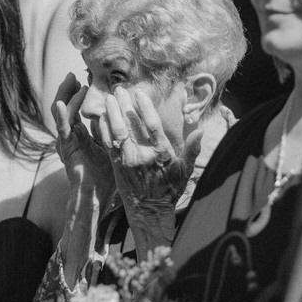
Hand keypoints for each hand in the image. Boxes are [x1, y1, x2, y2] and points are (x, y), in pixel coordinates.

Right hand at [52, 72, 113, 195]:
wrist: (97, 194)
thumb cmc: (106, 174)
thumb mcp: (110, 145)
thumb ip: (110, 130)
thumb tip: (118, 114)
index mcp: (80, 135)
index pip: (76, 109)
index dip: (78, 94)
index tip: (84, 79)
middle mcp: (71, 136)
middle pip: (66, 107)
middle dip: (68, 90)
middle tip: (73, 75)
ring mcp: (67, 141)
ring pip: (63, 113)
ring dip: (67, 96)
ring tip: (71, 81)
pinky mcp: (67, 148)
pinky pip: (63, 129)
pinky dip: (62, 115)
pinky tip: (62, 103)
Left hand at [102, 86, 200, 210]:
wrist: (149, 211)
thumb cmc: (169, 189)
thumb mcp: (185, 170)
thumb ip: (192, 150)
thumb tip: (200, 130)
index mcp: (161, 153)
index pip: (152, 125)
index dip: (145, 107)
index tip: (139, 93)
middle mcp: (142, 155)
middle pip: (131, 124)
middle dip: (124, 105)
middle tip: (119, 90)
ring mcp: (127, 160)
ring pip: (117, 131)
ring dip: (112, 113)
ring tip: (109, 98)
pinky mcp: (115, 165)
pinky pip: (108, 143)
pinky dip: (103, 128)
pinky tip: (101, 116)